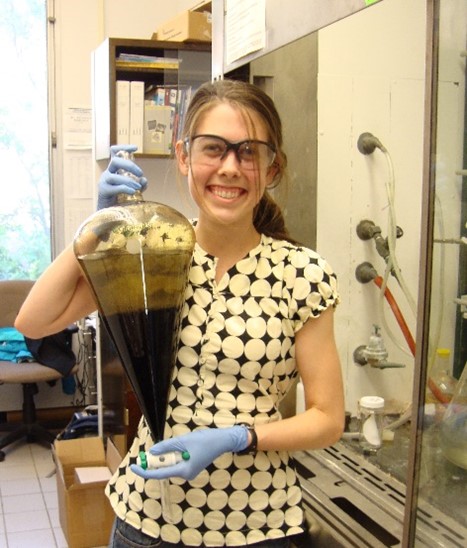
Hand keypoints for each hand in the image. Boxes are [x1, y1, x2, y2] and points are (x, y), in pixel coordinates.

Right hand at [97, 144, 147, 209]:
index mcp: (115, 170)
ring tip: (138, 187)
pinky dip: (126, 188)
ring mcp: (104, 181)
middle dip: (129, 165)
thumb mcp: (133, 190)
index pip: (114, 153)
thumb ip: (140, 184)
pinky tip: (133, 192)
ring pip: (114, 175)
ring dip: (129, 180)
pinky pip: (115, 187)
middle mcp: (108, 173)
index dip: (123, 147)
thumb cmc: (121, 201)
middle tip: (140, 173)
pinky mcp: (103, 191)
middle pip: (115, 161)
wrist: (109, 214)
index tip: (136, 148)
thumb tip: (144, 179)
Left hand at [131, 426, 248, 480]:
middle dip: (156, 460)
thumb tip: (151, 452)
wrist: (223, 441)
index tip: (133, 467)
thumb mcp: (183, 441)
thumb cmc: (205, 440)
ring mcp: (189, 472)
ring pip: (171, 464)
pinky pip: (177, 462)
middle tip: (149, 450)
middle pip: (165, 469)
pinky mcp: (191, 467)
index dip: (144, 471)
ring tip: (181, 441)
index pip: (159, 473)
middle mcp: (185, 475)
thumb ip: (166, 447)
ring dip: (168, 454)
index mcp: (183, 471)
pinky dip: (174, 455)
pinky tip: (183, 445)